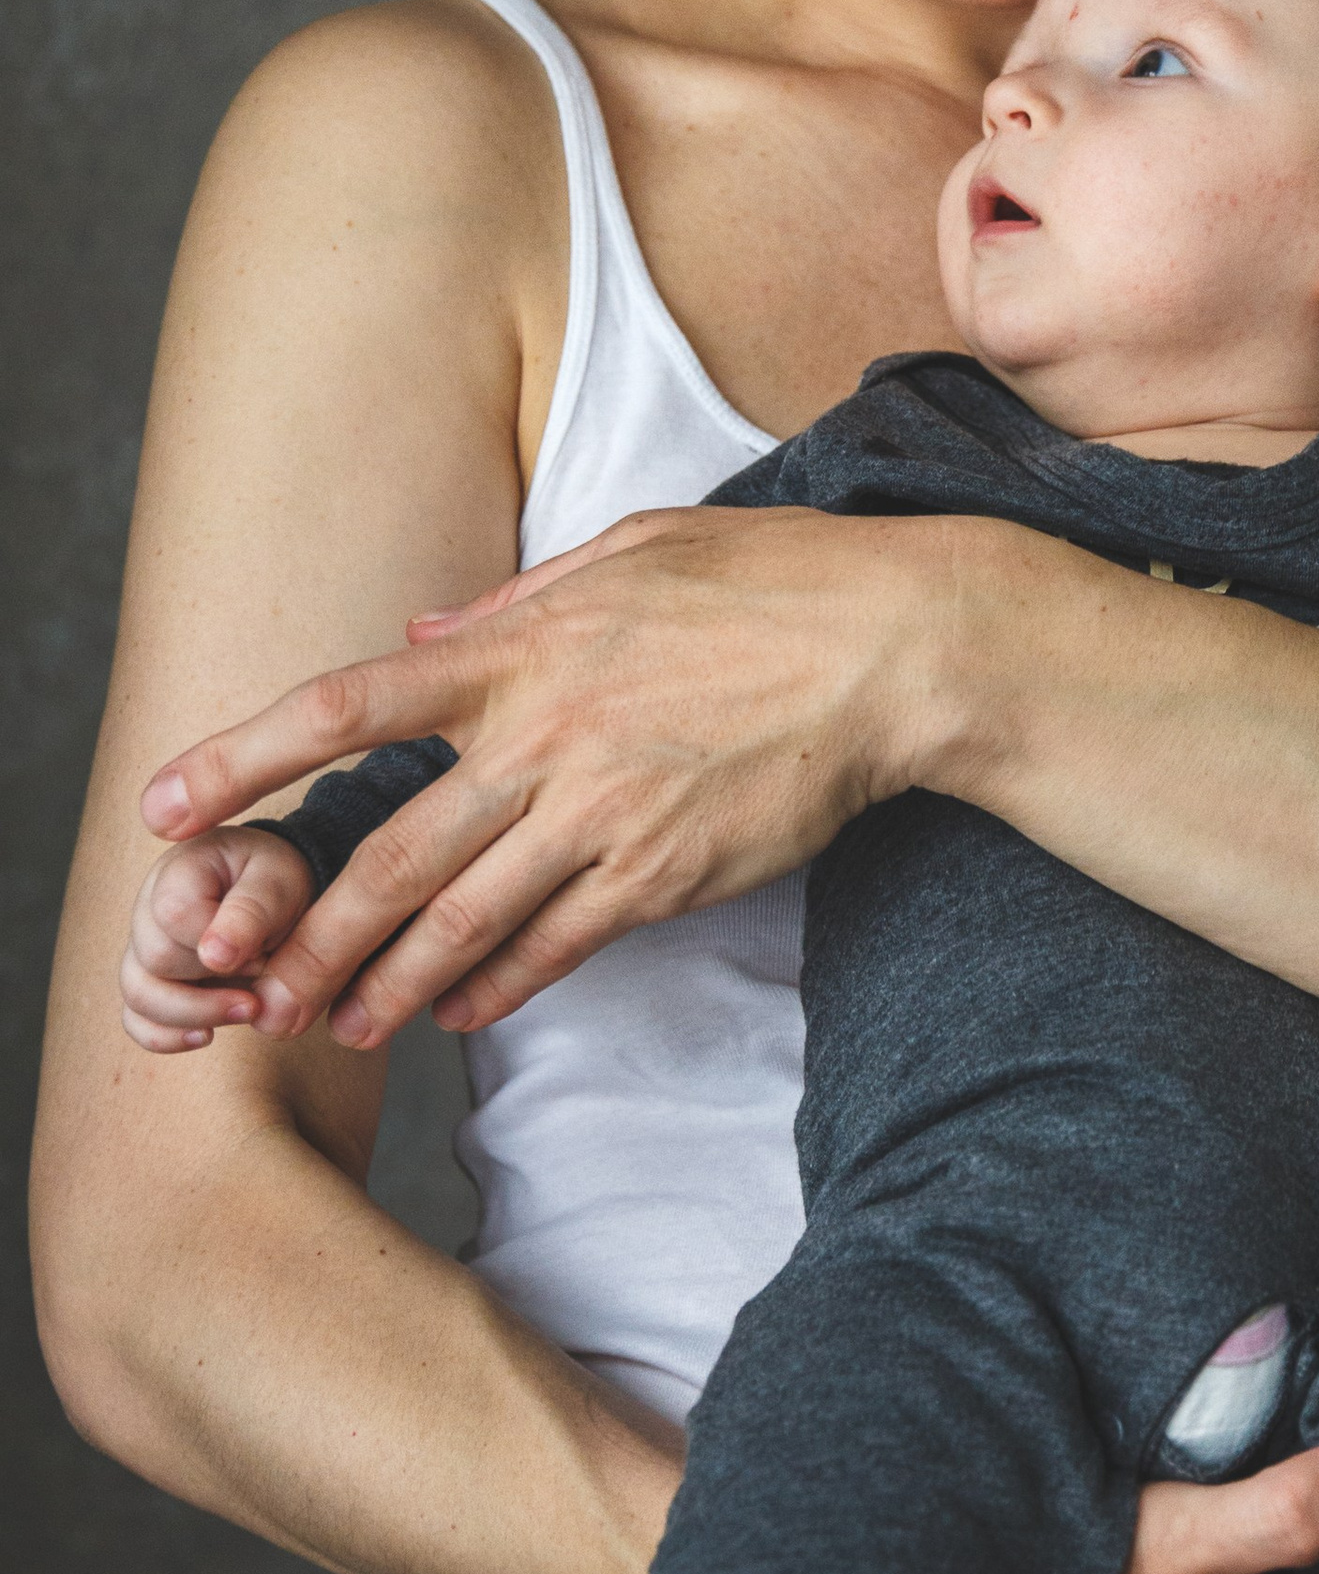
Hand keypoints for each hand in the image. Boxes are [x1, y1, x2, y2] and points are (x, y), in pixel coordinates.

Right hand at [119, 826, 318, 1051]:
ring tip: (248, 1009)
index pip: (173, 915)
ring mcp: (143, 949)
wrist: (271, 890)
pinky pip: (136, 1019)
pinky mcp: (151, 983)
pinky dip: (166, 1036)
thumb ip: (251, 912)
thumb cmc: (273, 879)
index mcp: (179, 872)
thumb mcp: (278, 880)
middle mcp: (148, 909)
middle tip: (265, 971)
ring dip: (196, 1013)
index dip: (222, 942)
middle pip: (156, 960)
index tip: (263, 945)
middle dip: (217, 977)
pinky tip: (208, 1035)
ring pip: (138, 995)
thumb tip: (216, 958)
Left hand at [135, 503, 976, 1047]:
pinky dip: (500, 986)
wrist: (895, 650)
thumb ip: (520, 598)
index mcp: (522, 646)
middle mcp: (544, 736)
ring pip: (462, 920)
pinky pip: (557, 945)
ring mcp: (602, 814)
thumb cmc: (775, 582)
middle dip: (308, 932)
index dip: (243, 757)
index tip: (167, 803)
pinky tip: (463, 1012)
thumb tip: (426, 636)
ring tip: (338, 1024)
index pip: (348, 704)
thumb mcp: (637, 549)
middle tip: (250, 987)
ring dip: (387, 983)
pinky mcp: (663, 873)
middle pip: (391, 854)